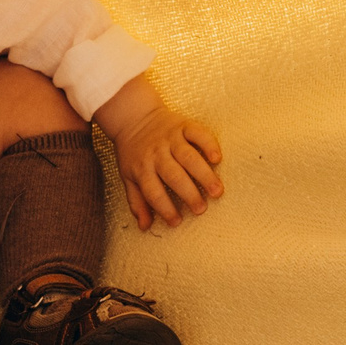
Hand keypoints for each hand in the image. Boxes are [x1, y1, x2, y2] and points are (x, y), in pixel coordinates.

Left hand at [94, 74, 225, 231]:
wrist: (133, 117)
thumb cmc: (133, 152)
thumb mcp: (128, 177)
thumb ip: (137, 202)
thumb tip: (144, 227)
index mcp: (142, 168)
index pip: (154, 192)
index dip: (165, 208)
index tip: (177, 222)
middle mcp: (157, 154)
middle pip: (174, 176)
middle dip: (188, 194)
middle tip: (201, 209)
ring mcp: (171, 139)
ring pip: (189, 157)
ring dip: (204, 174)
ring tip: (217, 191)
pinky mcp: (183, 126)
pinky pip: (198, 134)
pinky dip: (209, 144)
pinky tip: (217, 158)